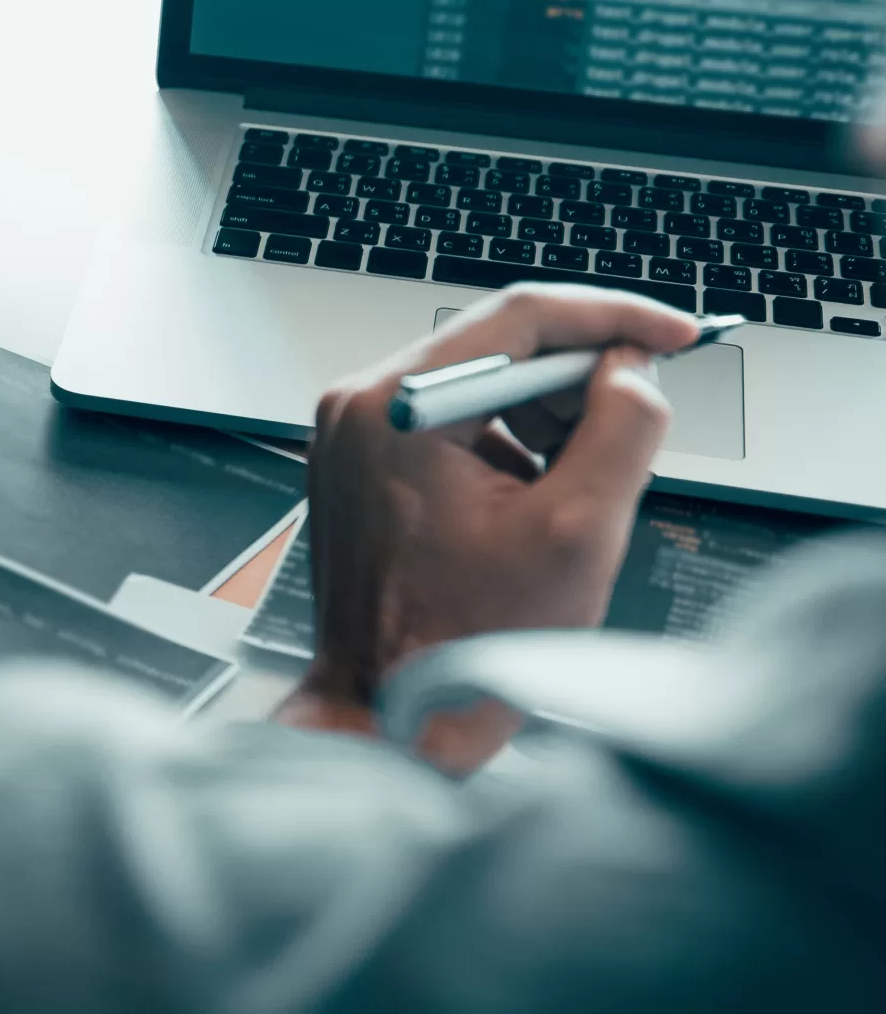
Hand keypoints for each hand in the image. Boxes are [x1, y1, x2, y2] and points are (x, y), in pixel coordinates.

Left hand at [278, 286, 697, 769]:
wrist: (386, 711)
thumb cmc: (464, 640)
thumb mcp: (578, 531)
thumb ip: (620, 430)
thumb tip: (630, 370)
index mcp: (394, 406)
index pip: (518, 317)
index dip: (610, 318)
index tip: (674, 334)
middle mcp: (359, 404)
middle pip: (497, 348)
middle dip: (580, 384)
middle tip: (633, 430)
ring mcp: (353, 433)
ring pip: (481, 387)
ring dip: (547, 423)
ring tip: (571, 496)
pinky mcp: (362, 463)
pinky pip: (454, 424)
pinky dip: (509, 449)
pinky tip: (530, 511)